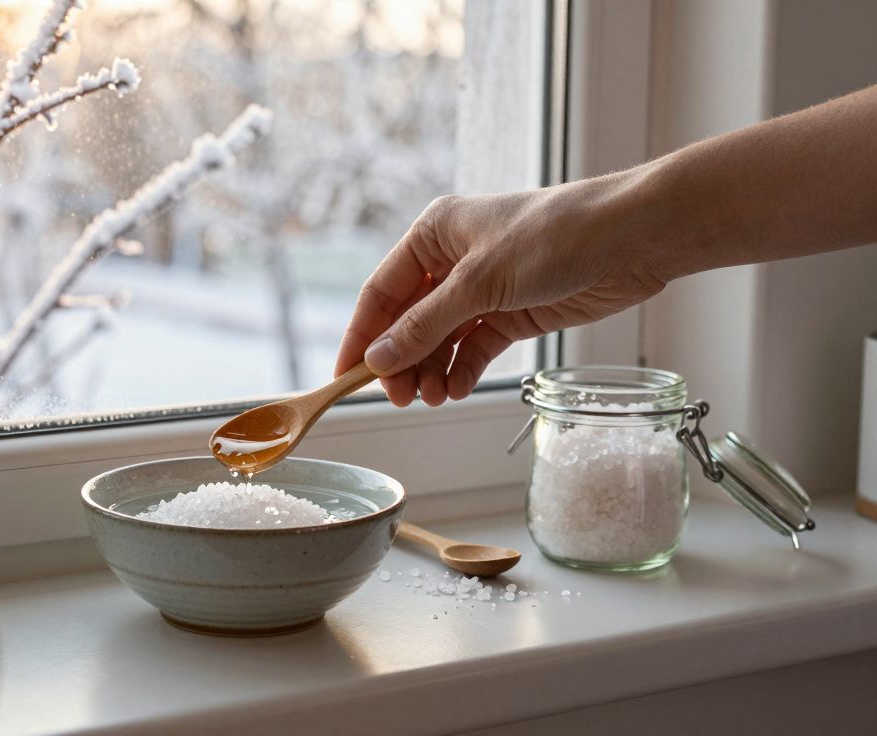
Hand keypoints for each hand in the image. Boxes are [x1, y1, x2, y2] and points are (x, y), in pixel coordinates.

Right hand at [334, 175, 666, 406]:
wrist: (634, 239)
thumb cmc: (556, 237)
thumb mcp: (480, 283)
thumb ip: (426, 326)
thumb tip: (378, 359)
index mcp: (433, 234)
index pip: (382, 292)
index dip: (361, 335)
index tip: (345, 377)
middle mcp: (453, 260)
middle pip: (409, 320)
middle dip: (402, 360)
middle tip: (400, 398)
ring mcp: (484, 289)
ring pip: (440, 339)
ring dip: (432, 370)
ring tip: (432, 397)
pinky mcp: (514, 313)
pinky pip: (473, 348)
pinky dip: (462, 371)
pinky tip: (455, 389)